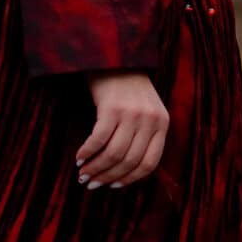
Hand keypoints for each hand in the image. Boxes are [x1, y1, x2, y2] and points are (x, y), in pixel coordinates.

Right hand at [77, 71, 168, 189]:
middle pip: (129, 162)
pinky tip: (79, 157)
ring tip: (83, 174)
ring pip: (114, 154)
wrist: (115, 55)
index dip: (129, 179)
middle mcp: (150, 121)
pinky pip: (99, 139)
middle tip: (90, 184)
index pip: (150, 164)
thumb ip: (144, 135)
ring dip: (96, 168)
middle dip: (108, 177)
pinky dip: (87, 152)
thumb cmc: (127, 87)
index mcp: (163, 124)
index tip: (112, 186)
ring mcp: (132, 114)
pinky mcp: (112, 108)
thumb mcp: (146, 110)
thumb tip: (122, 170)